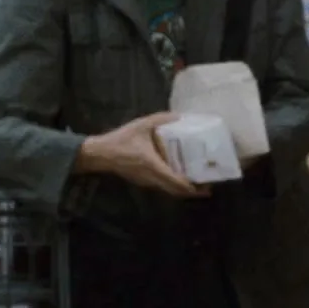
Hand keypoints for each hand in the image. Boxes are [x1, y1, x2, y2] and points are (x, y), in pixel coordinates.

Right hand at [80, 112, 208, 197]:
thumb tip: (180, 116)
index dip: (194, 188)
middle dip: (193, 191)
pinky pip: (162, 186)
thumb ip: (162, 119)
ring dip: (183, 188)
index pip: (177, 183)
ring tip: (198, 180)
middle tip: (208, 186)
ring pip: (169, 190)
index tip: (208, 187)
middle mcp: (152, 178)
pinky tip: (179, 174)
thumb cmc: (121, 140)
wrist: (100, 154)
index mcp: (154, 166)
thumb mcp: (142, 125)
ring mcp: (147, 182)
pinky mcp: (143, 181)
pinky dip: (174, 184)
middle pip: (176, 191)